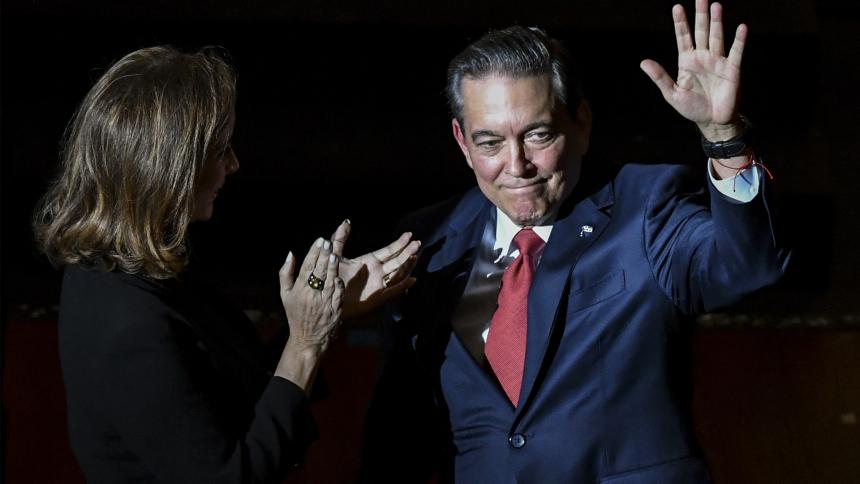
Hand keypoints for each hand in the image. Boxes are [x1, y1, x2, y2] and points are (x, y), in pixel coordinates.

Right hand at [275, 238, 344, 391]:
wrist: (308, 337)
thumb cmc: (295, 314)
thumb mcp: (285, 294)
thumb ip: (285, 273)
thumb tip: (290, 253)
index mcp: (299, 289)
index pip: (308, 266)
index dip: (314, 252)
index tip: (319, 240)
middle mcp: (312, 294)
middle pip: (319, 270)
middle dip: (324, 255)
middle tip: (327, 242)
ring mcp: (324, 301)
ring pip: (330, 279)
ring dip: (332, 266)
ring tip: (334, 253)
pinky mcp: (335, 308)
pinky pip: (338, 292)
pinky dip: (338, 282)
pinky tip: (338, 273)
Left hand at [329, 220, 419, 318]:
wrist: (328, 297)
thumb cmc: (331, 277)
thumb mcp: (334, 255)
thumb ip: (339, 239)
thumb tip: (346, 222)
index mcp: (370, 261)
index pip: (388, 251)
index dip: (398, 243)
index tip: (408, 235)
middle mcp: (377, 271)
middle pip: (396, 260)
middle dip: (407, 252)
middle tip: (417, 243)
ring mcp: (379, 284)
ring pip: (397, 274)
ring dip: (407, 265)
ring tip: (416, 256)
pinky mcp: (377, 297)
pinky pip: (393, 291)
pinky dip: (403, 286)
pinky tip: (412, 280)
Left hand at [640, 0, 746, 139]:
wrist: (712, 121)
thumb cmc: (692, 108)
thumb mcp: (672, 93)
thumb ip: (660, 77)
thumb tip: (643, 62)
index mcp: (687, 61)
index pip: (683, 37)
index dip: (680, 23)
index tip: (677, 7)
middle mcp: (703, 57)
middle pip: (701, 31)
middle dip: (700, 15)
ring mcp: (718, 61)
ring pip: (717, 37)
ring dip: (717, 22)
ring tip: (716, 5)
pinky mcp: (732, 70)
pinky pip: (736, 52)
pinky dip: (739, 40)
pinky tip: (741, 27)